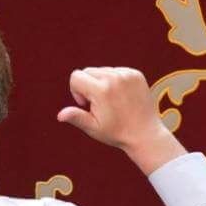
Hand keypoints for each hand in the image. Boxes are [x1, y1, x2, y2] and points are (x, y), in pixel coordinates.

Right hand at [56, 66, 184, 174]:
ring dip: (102, 83)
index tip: (86, 104)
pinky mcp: (135, 74)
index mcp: (101, 90)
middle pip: (88, 71)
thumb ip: (76, 117)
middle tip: (99, 105)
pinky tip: (121, 97)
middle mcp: (114, 78)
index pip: (76, 76)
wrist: (145, 134)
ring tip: (112, 102)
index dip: (76, 91)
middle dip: (88, 86)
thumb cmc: (117, 133)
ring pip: (102, 70)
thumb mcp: (93, 128)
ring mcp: (127, 74)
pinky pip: (116, 71)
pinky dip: (115, 81)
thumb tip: (60, 115)